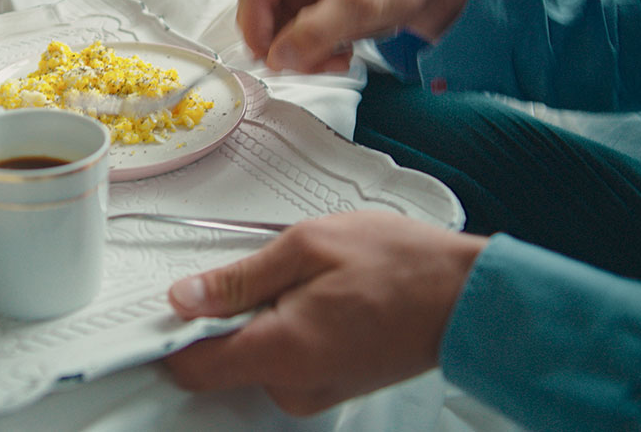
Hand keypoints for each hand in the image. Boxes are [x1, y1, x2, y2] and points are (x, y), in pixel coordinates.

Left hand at [164, 211, 485, 415]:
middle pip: (222, 360)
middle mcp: (294, 386)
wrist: (467, 297)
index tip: (174, 305)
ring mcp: (314, 392)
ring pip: (254, 358)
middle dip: (227, 316)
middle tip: (267, 275)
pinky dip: (287, 330)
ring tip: (308, 284)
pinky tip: (321, 301)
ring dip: (262, 320)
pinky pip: (284, 361)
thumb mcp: (307, 247)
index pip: (193, 368)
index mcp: (281, 351)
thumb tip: (185, 298)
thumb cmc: (401, 266)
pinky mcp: (329, 387)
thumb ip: (238, 279)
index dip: (174, 334)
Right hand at [236, 0, 474, 72]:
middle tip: (325, 62)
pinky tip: (338, 51)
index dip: (261, 36)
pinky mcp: (298, 1)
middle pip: (260, 19)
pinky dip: (310, 53)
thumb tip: (276, 58)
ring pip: (273, 34)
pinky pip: (288, 38)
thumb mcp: (357, 4)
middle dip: (288, 48)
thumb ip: (314, 31)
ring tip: (339, 56)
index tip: (281, 64)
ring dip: (303, 55)